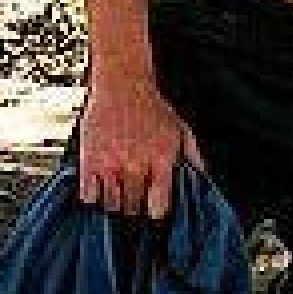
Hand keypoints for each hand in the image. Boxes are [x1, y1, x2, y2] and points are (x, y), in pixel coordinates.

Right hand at [79, 81, 206, 220]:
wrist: (123, 83)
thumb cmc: (152, 107)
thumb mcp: (180, 129)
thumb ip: (193, 157)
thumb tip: (204, 179)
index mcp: (160, 159)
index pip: (158, 207)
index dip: (156, 211)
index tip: (153, 209)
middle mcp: (135, 164)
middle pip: (133, 209)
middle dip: (135, 207)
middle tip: (134, 199)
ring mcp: (111, 164)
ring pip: (112, 206)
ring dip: (115, 203)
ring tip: (118, 192)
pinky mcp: (89, 160)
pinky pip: (88, 196)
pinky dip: (93, 196)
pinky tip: (100, 186)